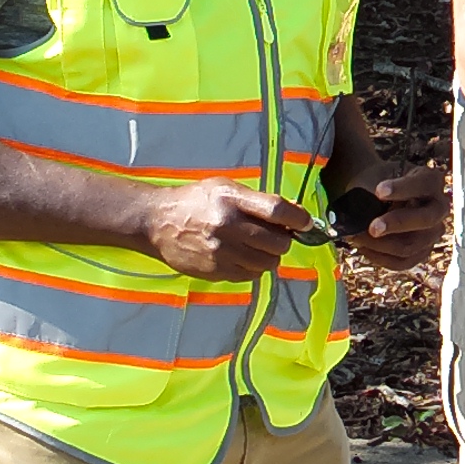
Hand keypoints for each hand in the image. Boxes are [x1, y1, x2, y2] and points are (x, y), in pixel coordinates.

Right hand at [143, 183, 316, 281]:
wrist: (158, 223)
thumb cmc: (196, 201)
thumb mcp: (225, 188)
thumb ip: (257, 200)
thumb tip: (293, 214)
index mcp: (231, 199)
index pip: (276, 210)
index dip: (299, 218)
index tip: (306, 223)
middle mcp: (227, 226)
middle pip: (277, 241)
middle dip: (284, 240)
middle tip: (278, 236)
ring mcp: (221, 252)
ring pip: (267, 262)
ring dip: (271, 256)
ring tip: (258, 247)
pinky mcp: (215, 271)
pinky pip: (251, 275)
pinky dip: (254, 268)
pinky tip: (243, 257)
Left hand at [326, 161, 449, 270]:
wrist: (380, 196)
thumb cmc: (379, 184)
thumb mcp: (374, 179)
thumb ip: (370, 192)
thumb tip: (359, 215)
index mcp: (431, 181)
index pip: (423, 184)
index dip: (403, 189)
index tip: (379, 191)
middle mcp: (439, 207)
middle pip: (425, 219)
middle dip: (396, 223)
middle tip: (372, 227)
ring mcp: (433, 233)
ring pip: (411, 246)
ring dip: (380, 244)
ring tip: (356, 237)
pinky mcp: (421, 252)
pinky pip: (403, 262)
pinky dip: (380, 257)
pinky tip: (363, 247)